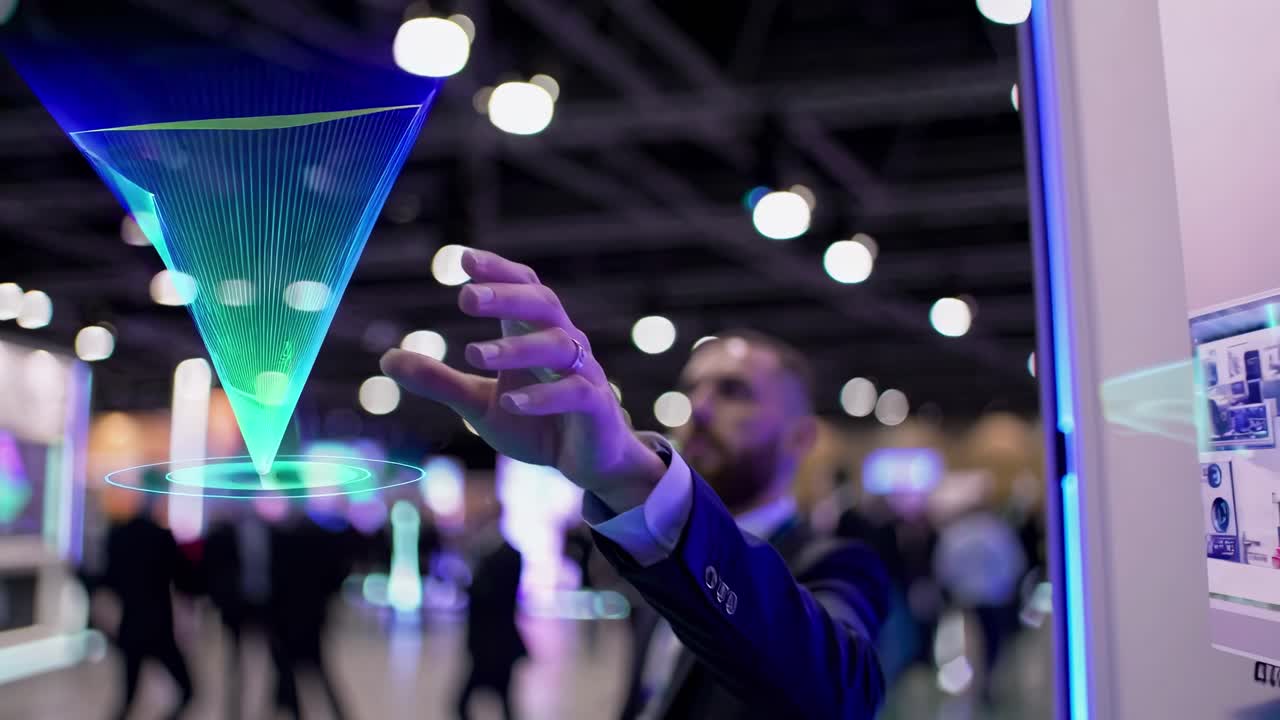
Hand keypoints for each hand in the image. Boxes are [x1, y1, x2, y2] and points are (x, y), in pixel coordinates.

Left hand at [380, 249, 666, 511]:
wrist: (589, 463)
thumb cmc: (537, 424)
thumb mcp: (479, 403)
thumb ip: (439, 381)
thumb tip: (386, 358)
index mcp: (534, 333)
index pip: (522, 286)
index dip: (497, 269)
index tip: (462, 259)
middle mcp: (563, 343)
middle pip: (542, 304)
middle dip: (505, 297)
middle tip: (465, 297)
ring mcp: (584, 372)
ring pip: (556, 345)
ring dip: (515, 348)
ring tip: (474, 354)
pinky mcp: (596, 405)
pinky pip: (574, 392)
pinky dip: (543, 396)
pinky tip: (510, 402)